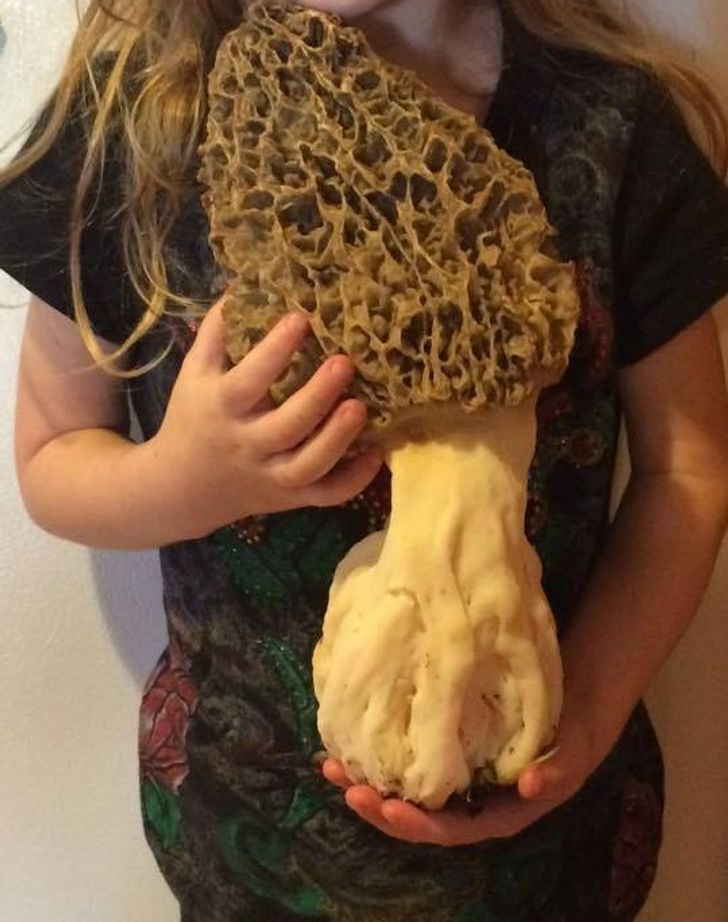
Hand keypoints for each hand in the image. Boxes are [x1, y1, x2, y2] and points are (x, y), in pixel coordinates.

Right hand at [148, 298, 382, 539]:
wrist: (182, 488)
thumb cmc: (194, 417)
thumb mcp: (194, 372)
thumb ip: (217, 331)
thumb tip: (245, 282)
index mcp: (222, 408)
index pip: (249, 379)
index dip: (275, 350)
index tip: (301, 318)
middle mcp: (248, 444)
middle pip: (286, 426)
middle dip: (317, 395)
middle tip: (345, 361)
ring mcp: (272, 476)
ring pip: (309, 466)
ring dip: (338, 438)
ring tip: (362, 406)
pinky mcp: (291, 498)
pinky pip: (326, 495)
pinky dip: (354, 479)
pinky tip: (377, 452)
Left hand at [321, 701, 599, 846]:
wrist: (571, 713)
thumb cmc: (571, 739)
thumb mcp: (571, 756)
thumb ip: (554, 774)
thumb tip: (529, 786)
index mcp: (495, 814)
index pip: (450, 829)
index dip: (417, 824)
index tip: (386, 808)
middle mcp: (468, 804)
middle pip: (416, 817)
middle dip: (378, 806)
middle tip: (345, 786)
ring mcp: (452, 781)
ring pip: (404, 792)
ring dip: (367, 782)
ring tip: (330, 767)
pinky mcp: (443, 753)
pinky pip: (406, 762)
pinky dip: (378, 756)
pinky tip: (349, 742)